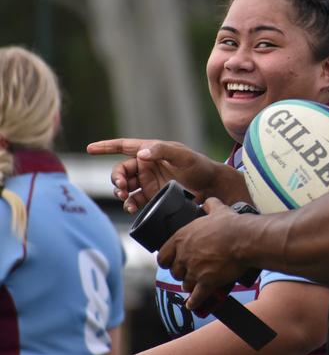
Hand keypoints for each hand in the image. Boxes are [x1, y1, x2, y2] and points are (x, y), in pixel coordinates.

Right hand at [86, 138, 221, 213]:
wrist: (211, 187)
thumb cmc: (199, 166)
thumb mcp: (183, 155)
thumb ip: (162, 151)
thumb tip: (141, 154)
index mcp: (151, 150)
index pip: (124, 146)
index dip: (107, 147)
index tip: (90, 148)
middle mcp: (146, 166)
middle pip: (121, 170)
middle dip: (117, 178)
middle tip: (122, 187)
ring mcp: (148, 182)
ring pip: (125, 187)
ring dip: (120, 192)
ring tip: (125, 197)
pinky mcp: (152, 197)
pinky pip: (134, 201)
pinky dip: (129, 204)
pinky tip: (131, 208)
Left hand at [157, 197, 248, 310]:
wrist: (244, 239)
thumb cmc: (231, 224)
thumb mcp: (218, 210)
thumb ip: (209, 205)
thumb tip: (207, 202)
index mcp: (182, 238)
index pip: (162, 255)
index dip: (167, 260)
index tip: (171, 262)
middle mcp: (184, 255)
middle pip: (175, 271)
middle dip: (181, 272)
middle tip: (188, 272)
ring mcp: (194, 270)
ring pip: (185, 284)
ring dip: (190, 285)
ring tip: (195, 285)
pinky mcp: (206, 283)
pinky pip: (196, 297)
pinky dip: (194, 302)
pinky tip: (193, 304)